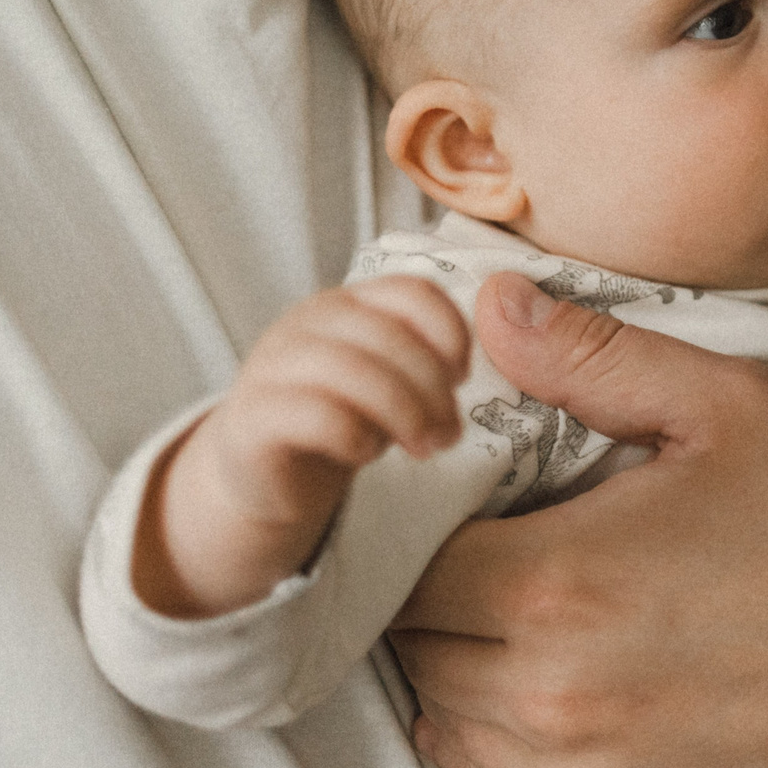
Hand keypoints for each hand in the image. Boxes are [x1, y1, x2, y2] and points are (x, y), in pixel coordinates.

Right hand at [135, 276, 468, 617]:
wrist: (264, 476)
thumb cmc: (346, 416)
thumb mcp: (394, 378)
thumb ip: (435, 356)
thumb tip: (515, 331)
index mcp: (350, 302)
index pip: (414, 292)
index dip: (453, 333)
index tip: (463, 378)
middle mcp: (308, 322)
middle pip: (390, 335)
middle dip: (434, 388)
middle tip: (451, 434)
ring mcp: (273, 366)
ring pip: (355, 372)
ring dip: (406, 415)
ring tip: (424, 448)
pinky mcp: (252, 419)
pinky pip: (319, 417)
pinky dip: (358, 439)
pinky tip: (364, 453)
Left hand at [390, 272, 767, 767]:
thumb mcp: (729, 410)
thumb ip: (597, 359)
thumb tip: (492, 308)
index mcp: (556, 587)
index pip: (408, 576)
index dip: (431, 545)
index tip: (481, 527)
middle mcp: (553, 705)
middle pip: (419, 659)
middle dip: (454, 612)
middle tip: (523, 576)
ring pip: (458, 739)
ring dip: (481, 689)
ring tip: (561, 640)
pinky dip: (535, 766)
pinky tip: (600, 713)